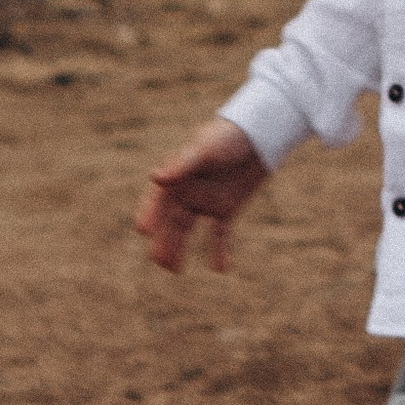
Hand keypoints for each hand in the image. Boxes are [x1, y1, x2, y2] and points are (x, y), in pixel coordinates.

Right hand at [134, 118, 266, 273]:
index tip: (143, 230)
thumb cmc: (228, 137)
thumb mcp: (205, 150)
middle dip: (163, 240)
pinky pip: (218, 234)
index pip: (158, 199)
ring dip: (180, 249)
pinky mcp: (226, 208)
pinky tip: (220, 269)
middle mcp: (187, 191)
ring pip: (186, 230)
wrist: (261, 134)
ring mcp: (205, 201)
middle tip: (160, 261)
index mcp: (178, 176)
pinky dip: (218, 251)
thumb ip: (182, 166)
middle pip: (170, 220)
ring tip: (176, 270)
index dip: (149, 213)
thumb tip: (155, 177)